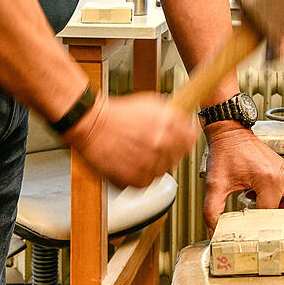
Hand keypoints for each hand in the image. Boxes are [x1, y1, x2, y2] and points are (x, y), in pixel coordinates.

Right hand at [69, 92, 197, 188]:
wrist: (91, 125)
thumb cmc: (117, 113)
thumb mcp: (151, 103)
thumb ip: (172, 114)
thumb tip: (184, 122)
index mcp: (168, 124)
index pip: (192, 138)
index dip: (186, 137)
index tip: (181, 138)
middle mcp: (161, 145)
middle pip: (178, 156)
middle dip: (168, 150)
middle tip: (152, 144)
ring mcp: (149, 164)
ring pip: (162, 170)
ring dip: (153, 163)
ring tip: (137, 152)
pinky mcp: (135, 180)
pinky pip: (147, 181)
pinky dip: (139, 174)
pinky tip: (130, 161)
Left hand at [202, 121, 283, 233]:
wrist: (229, 131)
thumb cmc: (225, 152)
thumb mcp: (215, 184)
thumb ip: (213, 211)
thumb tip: (215, 232)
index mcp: (269, 179)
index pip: (271, 214)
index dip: (260, 227)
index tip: (255, 237)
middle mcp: (282, 174)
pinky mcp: (281, 171)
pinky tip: (265, 207)